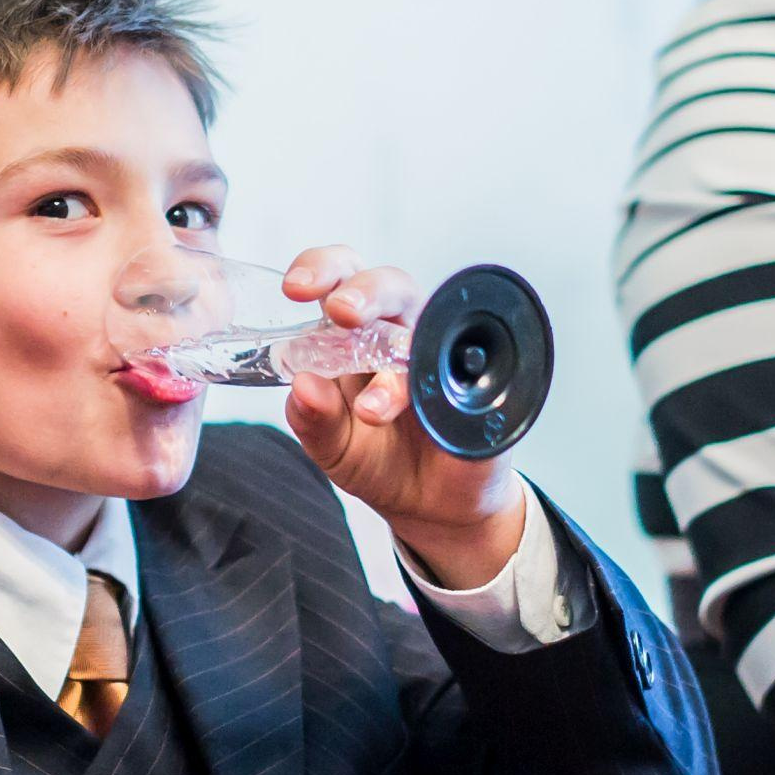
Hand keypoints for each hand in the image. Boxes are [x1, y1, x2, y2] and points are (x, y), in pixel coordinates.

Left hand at [279, 245, 525, 587]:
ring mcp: (443, 354)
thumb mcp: (334, 447)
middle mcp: (400, 333)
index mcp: (355, 334)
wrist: (433, 504)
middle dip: (364, 292)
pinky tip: (429, 410)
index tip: (294, 287)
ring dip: (398, 359)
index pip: (340, 279)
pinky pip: (469, 365)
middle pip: (388, 284)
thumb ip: (315, 419)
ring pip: (431, 323)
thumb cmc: (380, 459)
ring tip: (371, 411)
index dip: (320, 269)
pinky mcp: (480, 383)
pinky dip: (447, 381)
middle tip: (343, 313)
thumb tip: (302, 385)